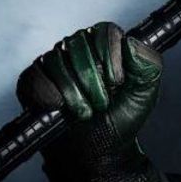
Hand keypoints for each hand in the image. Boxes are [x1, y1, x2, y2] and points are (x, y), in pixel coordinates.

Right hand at [17, 22, 162, 155]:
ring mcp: (54, 63)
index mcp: (106, 44)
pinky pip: (34, 76)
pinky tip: (59, 106)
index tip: (116, 82)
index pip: (105, 31)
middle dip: (92, 80)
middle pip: (78, 44)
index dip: (110, 57)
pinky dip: (47, 93)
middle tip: (102, 103)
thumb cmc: (121, 117)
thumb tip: (130, 42)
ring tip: (85, 111)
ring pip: (55, 60)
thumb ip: (147, 64)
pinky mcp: (33, 81)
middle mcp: (78, 47)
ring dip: (72, 91)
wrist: (98, 150)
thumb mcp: (145, 91)